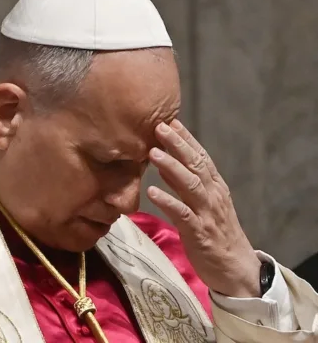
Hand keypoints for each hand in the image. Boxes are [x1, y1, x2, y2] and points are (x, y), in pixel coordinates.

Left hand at [147, 119, 261, 297]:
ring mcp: (207, 213)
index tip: (169, 120)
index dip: (185, 138)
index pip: (200, 156)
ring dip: (171, 168)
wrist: (236, 267)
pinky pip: (182, 214)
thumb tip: (163, 160)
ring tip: (153, 153)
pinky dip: (168, 202)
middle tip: (159, 126)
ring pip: (190, 185)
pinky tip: (152, 193)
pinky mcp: (199, 232)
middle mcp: (213, 195)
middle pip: (196, 164)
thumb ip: (183, 182)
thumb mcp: (202, 202)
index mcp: (214, 186)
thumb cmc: (215, 231)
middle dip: (178, 144)